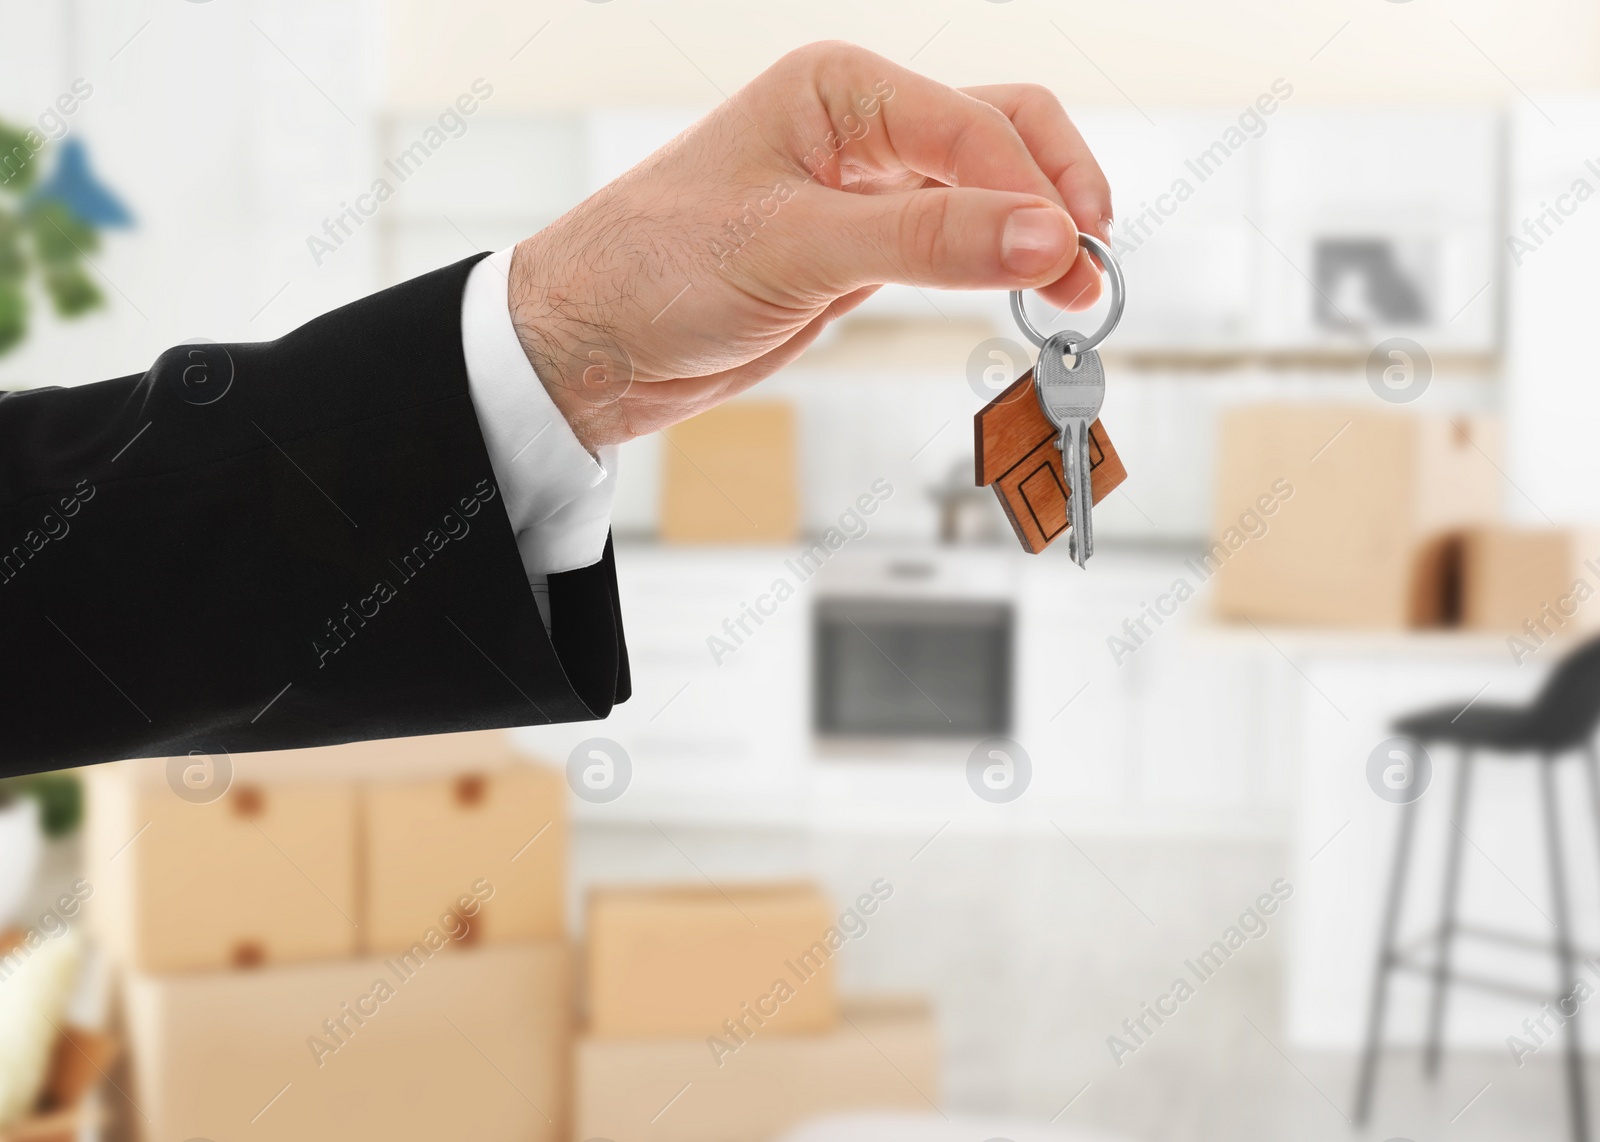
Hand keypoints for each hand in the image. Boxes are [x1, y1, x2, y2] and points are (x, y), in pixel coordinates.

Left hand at [508, 40, 1113, 448]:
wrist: (591, 344)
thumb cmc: (655, 270)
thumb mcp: (795, 249)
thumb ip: (925, 241)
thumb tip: (1043, 235)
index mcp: (838, 89)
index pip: (972, 122)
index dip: (1032, 189)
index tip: (1070, 256)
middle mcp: (859, 126)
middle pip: (1000, 135)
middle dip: (1051, 198)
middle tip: (1086, 274)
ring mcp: (865, 189)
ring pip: (985, 191)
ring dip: (1033, 232)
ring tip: (1071, 292)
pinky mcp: (861, 249)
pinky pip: (953, 242)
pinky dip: (996, 265)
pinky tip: (1022, 294)